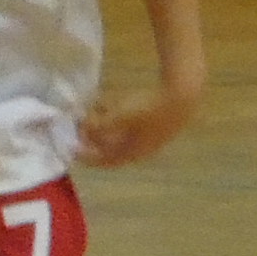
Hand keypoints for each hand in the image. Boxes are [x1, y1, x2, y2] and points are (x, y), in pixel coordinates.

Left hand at [77, 75, 200, 167]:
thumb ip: (99, 126)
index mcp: (134, 152)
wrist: (182, 95)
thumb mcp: (119, 117)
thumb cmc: (149, 109)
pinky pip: (131, 121)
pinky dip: (118, 114)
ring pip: (123, 132)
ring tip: (95, 110)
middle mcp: (144, 147)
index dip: (90, 157)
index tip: (74, 151)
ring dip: (107, 123)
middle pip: (115, 146)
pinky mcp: (159, 119)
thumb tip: (82, 128)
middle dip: (97, 137)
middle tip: (83, 127)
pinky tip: (112, 101)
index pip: (108, 160)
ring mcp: (153, 134)